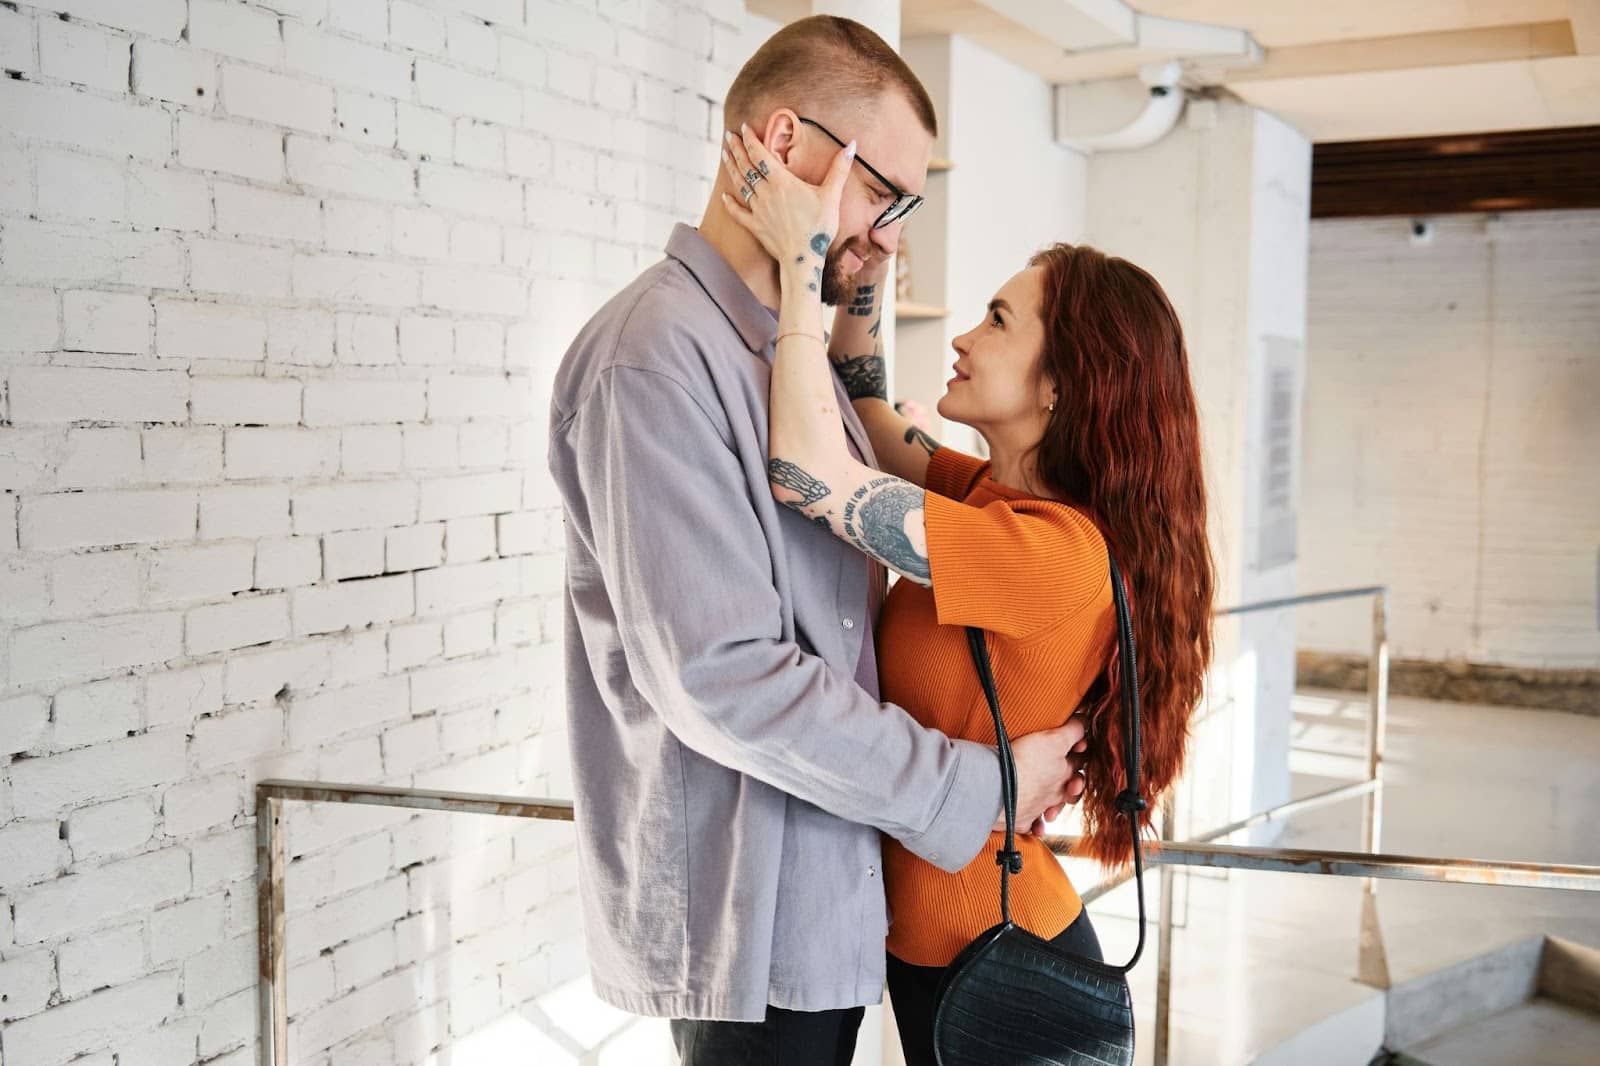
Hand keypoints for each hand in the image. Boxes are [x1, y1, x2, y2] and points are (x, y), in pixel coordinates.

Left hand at [719, 122, 854, 290]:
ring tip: (724, 155)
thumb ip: (839, 169)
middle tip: (729, 136)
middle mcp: (765, 193)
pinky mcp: (754, 226)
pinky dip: (729, 203)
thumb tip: (852, 145)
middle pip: (747, 166)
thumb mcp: (832, 196)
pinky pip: (737, 212)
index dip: (751, 139)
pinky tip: (723, 196)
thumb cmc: (818, 228)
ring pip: (740, 184)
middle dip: (737, 149)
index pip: (761, 154)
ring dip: (732, 168)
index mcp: (781, 182)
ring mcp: (757, 210)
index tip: (743, 127)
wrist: (803, 258)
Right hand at [997, 718, 1089, 834]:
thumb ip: (1073, 730)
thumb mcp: (1054, 739)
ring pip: (1053, 809)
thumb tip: (1086, 720)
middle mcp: (1055, 792)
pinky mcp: (1022, 820)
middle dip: (1073, 785)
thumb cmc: (1023, 764)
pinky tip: (1036, 824)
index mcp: (1063, 773)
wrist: (997, 789)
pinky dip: (1036, 826)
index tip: (1078, 746)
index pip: (1080, 761)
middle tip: (1071, 781)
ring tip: (1052, 806)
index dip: (1080, 752)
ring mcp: (1039, 808)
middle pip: (1070, 788)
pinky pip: (1032, 826)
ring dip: (1054, 807)